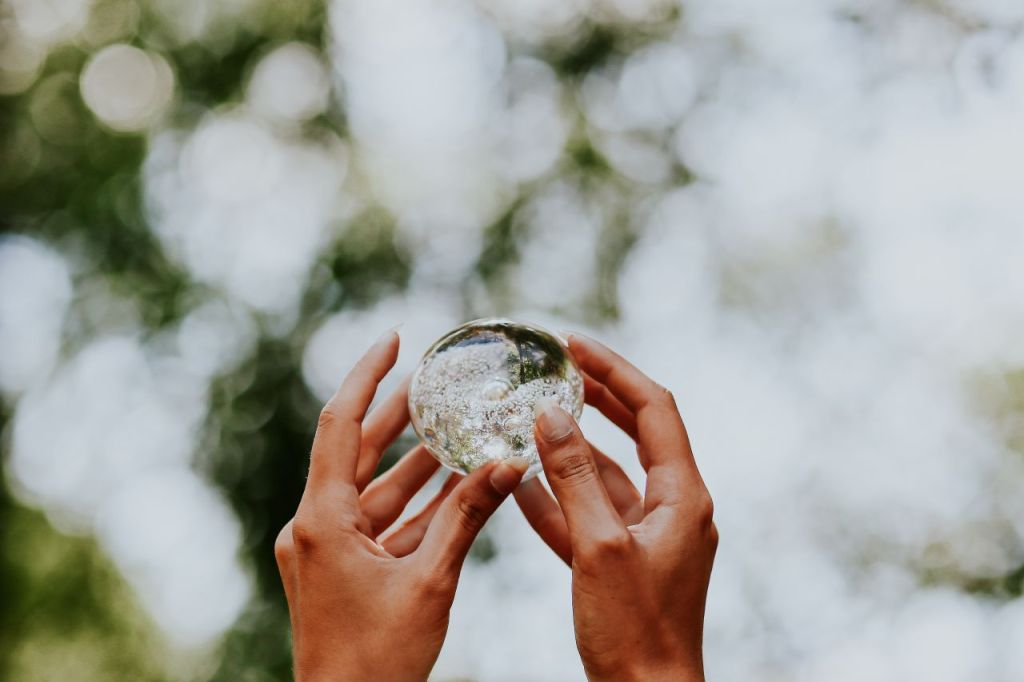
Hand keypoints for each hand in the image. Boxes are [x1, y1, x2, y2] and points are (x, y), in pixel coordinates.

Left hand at [274, 330, 527, 680]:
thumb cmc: (379, 661)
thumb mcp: (430, 581)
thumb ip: (467, 516)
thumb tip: (507, 462)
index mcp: (322, 522)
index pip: (339, 426)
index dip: (367, 376)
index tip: (393, 339)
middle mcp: (315, 527)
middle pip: (356, 451)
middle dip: (395, 414)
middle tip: (429, 377)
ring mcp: (326, 549)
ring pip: (372, 488)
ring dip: (411, 462)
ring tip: (450, 424)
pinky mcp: (341, 569)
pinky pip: (378, 522)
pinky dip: (412, 503)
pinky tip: (449, 481)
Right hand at [515, 333, 717, 681]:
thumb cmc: (633, 631)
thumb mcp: (599, 546)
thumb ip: (575, 479)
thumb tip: (552, 416)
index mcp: (682, 497)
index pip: (654, 410)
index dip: (616, 371)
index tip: (573, 345)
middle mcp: (673, 508)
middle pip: (637, 433)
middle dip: (598, 399)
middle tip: (558, 370)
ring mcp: (649, 536)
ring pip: (608, 476)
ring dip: (572, 449)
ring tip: (533, 418)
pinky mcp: (624, 562)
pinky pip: (590, 517)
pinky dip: (559, 499)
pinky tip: (520, 485)